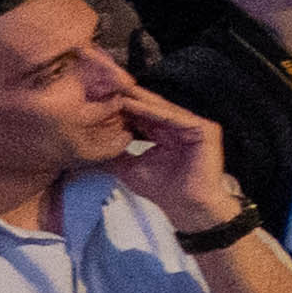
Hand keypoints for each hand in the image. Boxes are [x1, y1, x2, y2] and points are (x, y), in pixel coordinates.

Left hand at [104, 84, 234, 231]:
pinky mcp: (204, 129)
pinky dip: (152, 111)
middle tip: (103, 84)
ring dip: (137, 100)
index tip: (96, 99)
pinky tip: (132, 104)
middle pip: (151, 107)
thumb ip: (114, 154)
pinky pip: (174, 117)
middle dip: (127, 97)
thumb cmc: (163, 191)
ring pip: (161, 109)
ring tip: (113, 90)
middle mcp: (181, 126)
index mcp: (166, 134)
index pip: (142, 116)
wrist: (187, 208)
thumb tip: (86, 148)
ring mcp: (194, 126)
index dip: (121, 108)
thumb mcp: (129, 168)